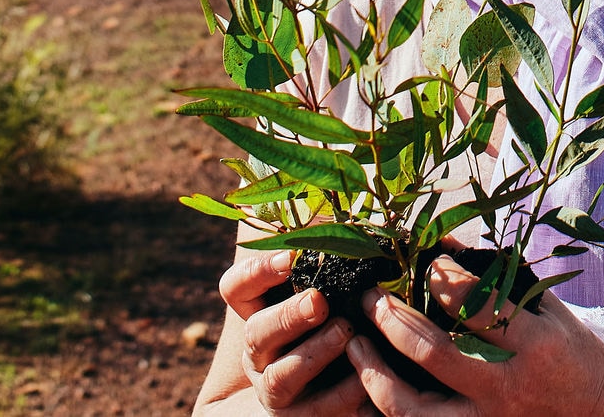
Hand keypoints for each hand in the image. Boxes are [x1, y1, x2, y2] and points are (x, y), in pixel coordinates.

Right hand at [214, 248, 369, 414]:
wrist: (335, 387)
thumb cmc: (341, 316)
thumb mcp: (331, 282)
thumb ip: (329, 247)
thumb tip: (343, 208)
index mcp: (259, 312)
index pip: (235, 288)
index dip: (256, 272)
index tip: (289, 258)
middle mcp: (261, 352)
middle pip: (255, 333)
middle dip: (288, 316)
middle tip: (319, 301)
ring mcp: (277, 389)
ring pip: (280, 377)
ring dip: (314, 353)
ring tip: (346, 333)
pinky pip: (318, 411)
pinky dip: (344, 394)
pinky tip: (367, 377)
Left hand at [344, 255, 603, 416]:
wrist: (603, 414)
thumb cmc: (573, 353)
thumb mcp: (545, 308)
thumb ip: (497, 280)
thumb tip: (442, 245)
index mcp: (534, 344)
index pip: (477, 307)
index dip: (443, 280)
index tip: (425, 262)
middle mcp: (508, 386)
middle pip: (435, 355)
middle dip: (393, 320)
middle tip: (371, 296)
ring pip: (415, 409)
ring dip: (376, 374)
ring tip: (356, 344)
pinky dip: (386, 409)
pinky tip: (367, 385)